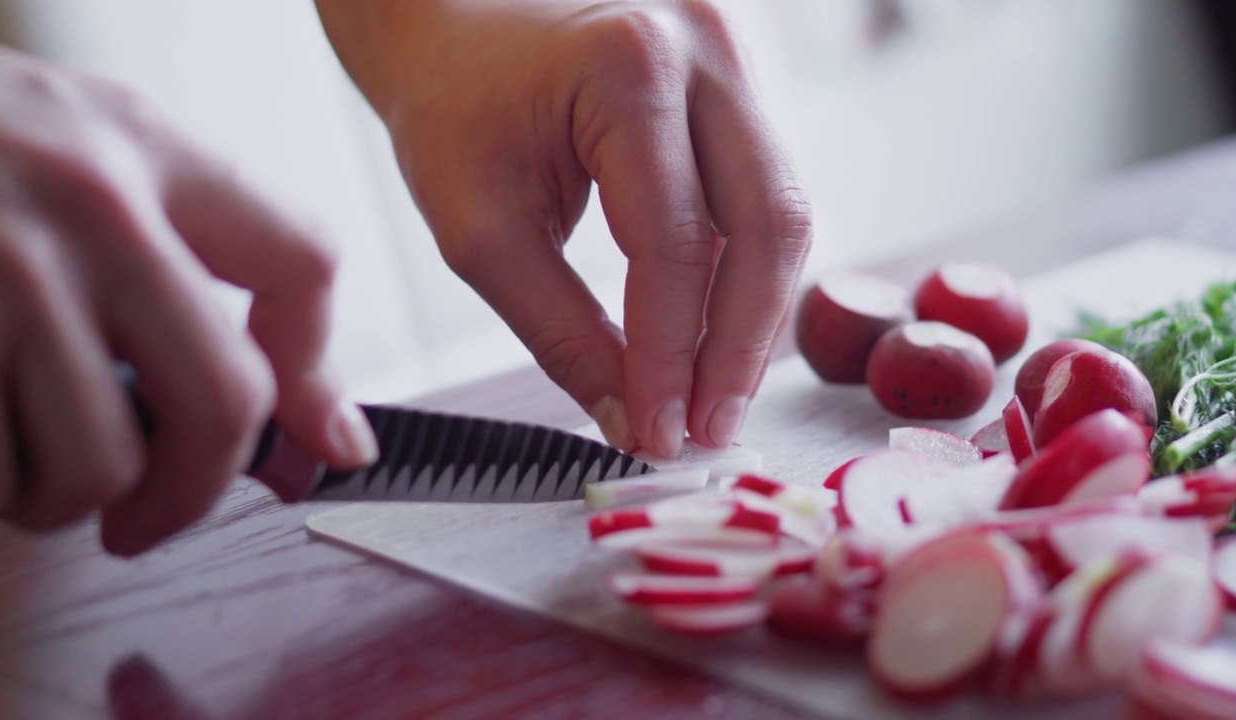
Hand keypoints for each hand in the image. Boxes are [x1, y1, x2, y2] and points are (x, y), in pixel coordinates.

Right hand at [0, 47, 376, 555]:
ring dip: (58, 498)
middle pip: (224, 401)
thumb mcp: (73, 147)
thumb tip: (313, 423)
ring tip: (15, 453)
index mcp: (143, 147)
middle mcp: (88, 202)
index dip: (318, 373)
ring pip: (97, 468)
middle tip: (148, 515)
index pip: (303, 262)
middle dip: (192, 491)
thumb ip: (184, 254)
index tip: (316, 439)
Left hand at [317, 0, 812, 456]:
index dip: (673, 354)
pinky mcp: (741, 93)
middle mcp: (706, 50)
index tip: (660, 432)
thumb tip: (634, 421)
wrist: (452, 25)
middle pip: (771, 221)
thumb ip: (560, 333)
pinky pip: (763, 201)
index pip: (674, 239)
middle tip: (710, 429)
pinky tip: (712, 339)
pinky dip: (742, 278)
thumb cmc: (452, 108)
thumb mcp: (479, 230)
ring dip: (753, 319)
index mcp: (628, 65)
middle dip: (743, 344)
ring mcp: (736, 64)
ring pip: (783, 215)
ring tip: (712, 400)